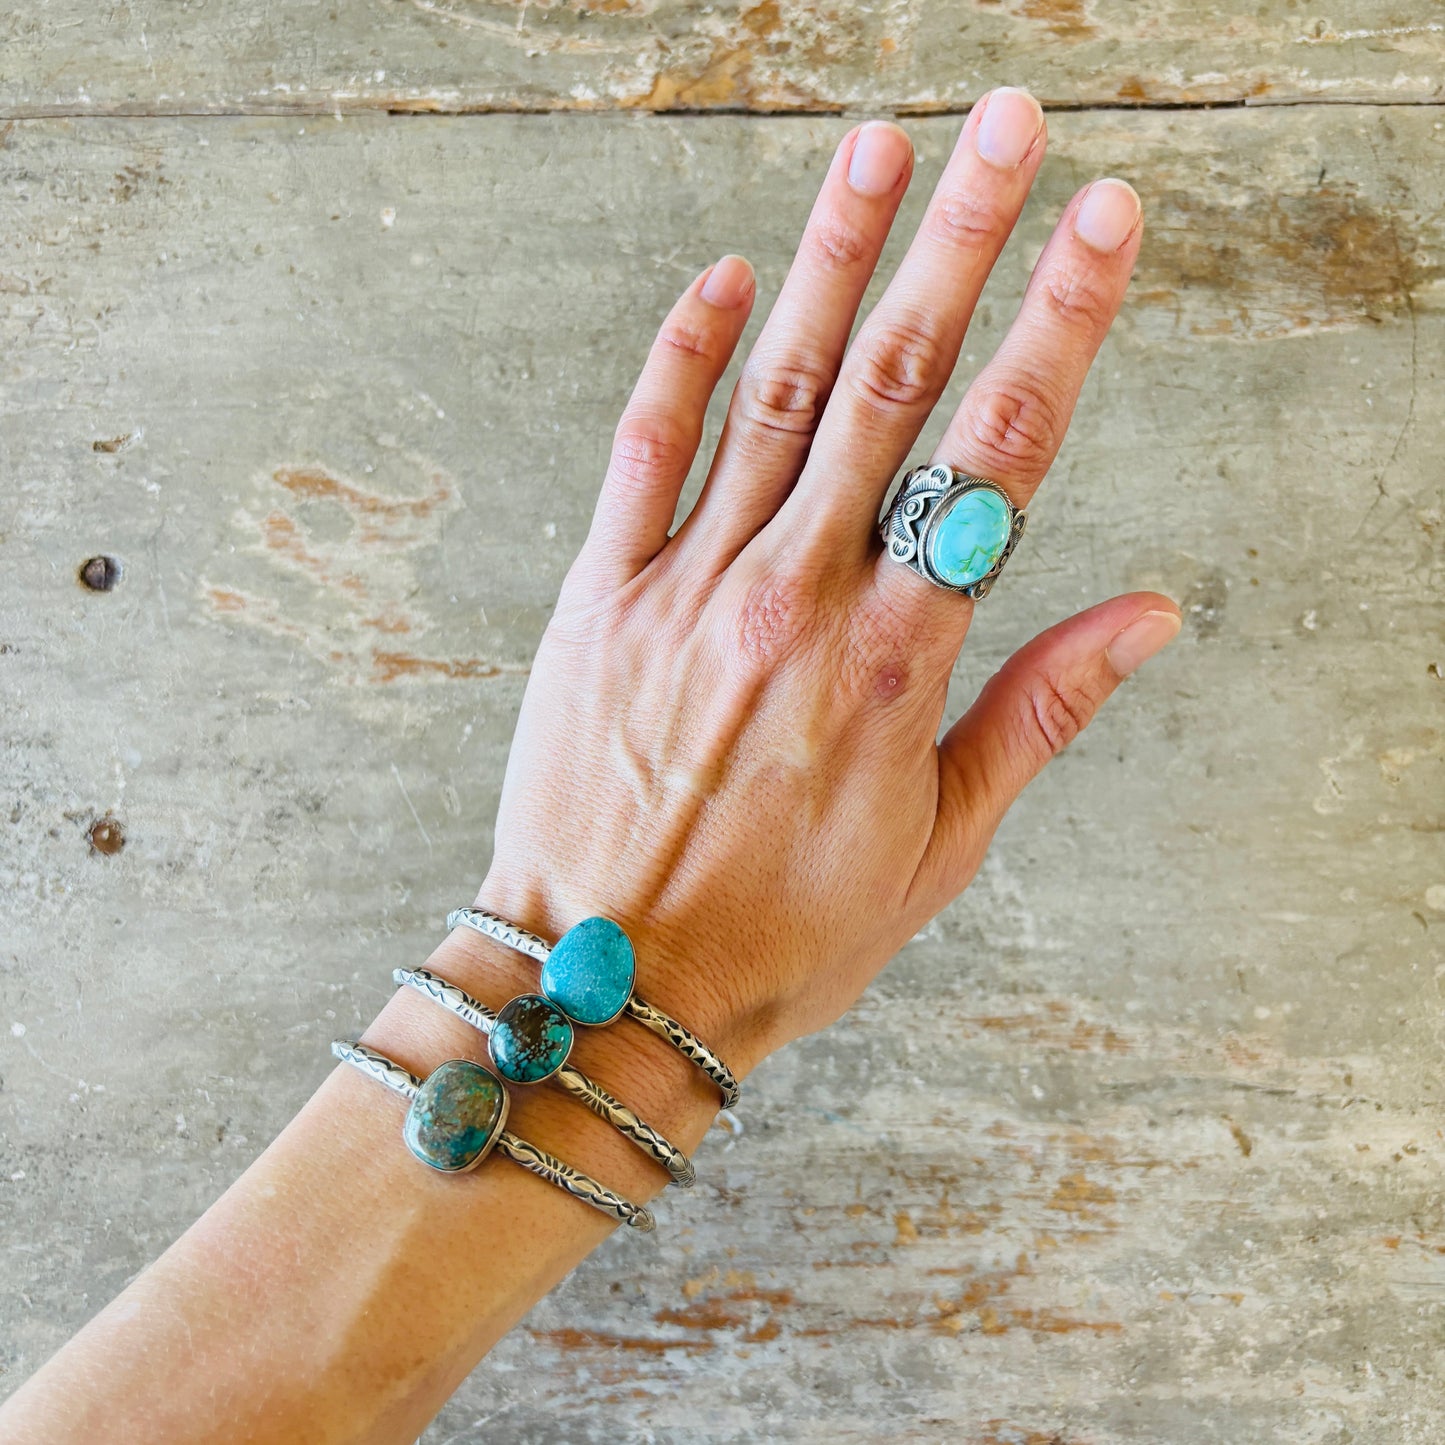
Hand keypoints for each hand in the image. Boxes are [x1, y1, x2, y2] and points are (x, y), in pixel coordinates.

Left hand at [476, 89, 1178, 1083]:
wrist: (612, 982)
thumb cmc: (785, 931)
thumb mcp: (940, 847)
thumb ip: (1038, 713)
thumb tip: (1149, 612)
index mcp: (896, 662)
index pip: (998, 458)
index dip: (1058, 325)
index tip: (1103, 224)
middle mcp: (797, 600)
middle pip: (894, 388)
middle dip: (959, 241)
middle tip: (1004, 127)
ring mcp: (690, 586)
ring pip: (777, 392)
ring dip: (833, 260)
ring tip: (881, 150)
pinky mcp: (604, 596)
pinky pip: (646, 450)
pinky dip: (687, 356)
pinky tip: (732, 276)